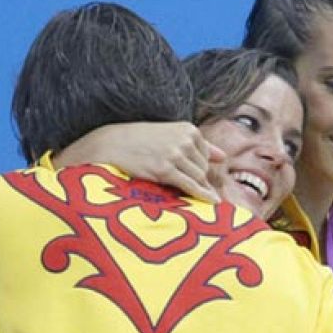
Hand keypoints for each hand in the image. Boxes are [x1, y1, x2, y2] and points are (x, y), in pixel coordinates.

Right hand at [54, 121, 224, 201]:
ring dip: (197, 188)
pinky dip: (202, 195)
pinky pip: (190, 185)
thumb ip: (200, 145)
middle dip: (198, 179)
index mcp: (189, 130)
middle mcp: (185, 140)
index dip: (199, 167)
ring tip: (195, 195)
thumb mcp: (171, 136)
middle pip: (204, 168)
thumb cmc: (140, 141)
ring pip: (199, 178)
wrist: (109, 144)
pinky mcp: (165, 169)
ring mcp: (175, 155)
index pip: (207, 155)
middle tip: (183, 185)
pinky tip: (211, 201)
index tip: (189, 174)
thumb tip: (223, 156)